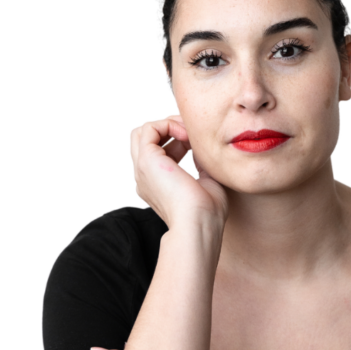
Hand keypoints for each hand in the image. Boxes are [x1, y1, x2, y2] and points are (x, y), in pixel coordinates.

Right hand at [128, 114, 228, 229]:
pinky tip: (186, 135)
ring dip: (167, 124)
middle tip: (191, 133)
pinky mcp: (147, 161)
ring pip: (142, 132)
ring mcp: (142, 169)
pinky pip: (148, 128)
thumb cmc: (207, 213)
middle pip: (146, 139)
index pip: (159, 151)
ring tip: (188, 133)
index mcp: (156, 184)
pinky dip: (168, 124)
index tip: (197, 143)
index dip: (178, 140)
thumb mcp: (205, 181)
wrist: (199, 225)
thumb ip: (199, 163)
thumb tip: (200, 146)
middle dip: (169, 128)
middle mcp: (145, 176)